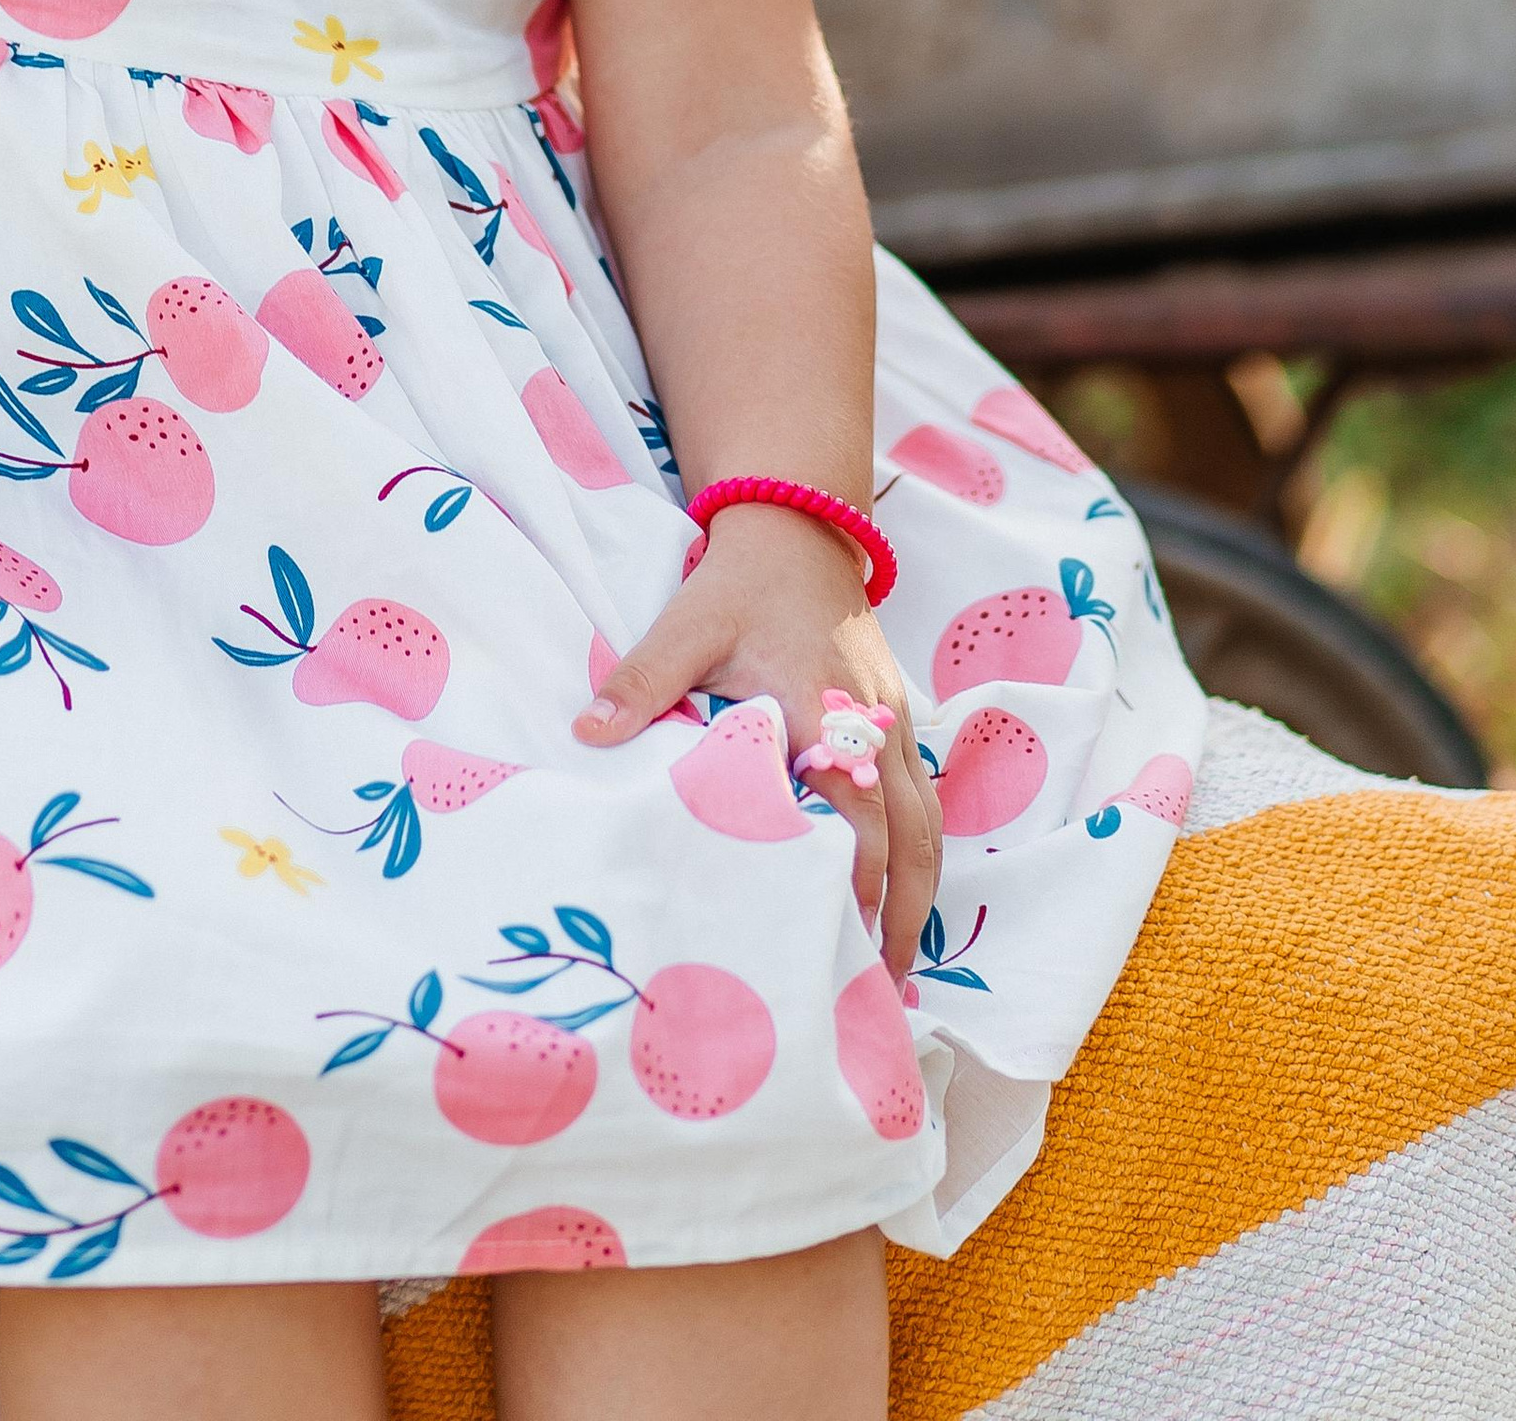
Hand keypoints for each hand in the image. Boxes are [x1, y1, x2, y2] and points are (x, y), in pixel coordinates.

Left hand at [573, 506, 942, 979]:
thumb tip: (585, 733)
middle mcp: (876, 724)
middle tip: (883, 986)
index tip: (842, 940)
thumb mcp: (688, 626)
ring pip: (929, 823)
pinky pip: (922, 799)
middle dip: (902, 912)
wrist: (798, 528)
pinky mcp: (894, 719)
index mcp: (830, 709)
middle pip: (914, 836)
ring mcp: (894, 723)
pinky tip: (901, 897)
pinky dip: (920, 853)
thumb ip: (641, 682)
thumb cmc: (742, 585)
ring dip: (920, 891)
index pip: (862, 815)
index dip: (858, 881)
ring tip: (898, 963)